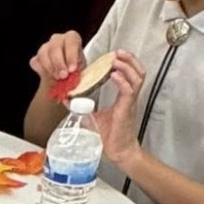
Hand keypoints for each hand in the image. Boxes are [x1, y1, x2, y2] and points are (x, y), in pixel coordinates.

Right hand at [30, 29, 84, 89]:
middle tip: (63, 76)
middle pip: (55, 47)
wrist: (65, 78)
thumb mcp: (81, 70)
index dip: (71, 55)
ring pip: (43, 54)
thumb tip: (73, 82)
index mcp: (72, 38)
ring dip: (50, 68)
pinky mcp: (36, 58)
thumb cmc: (76, 70)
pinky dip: (42, 71)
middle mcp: (58, 39)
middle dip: (59, 63)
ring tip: (57, 78)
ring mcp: (45, 47)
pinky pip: (36, 62)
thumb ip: (78, 73)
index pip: (71, 40)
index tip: (72, 70)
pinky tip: (49, 77)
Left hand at [91, 50, 145, 167]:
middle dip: (129, 59)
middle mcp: (129, 97)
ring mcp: (130, 102)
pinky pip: (128, 90)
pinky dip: (122, 81)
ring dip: (127, 66)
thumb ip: (81, 106)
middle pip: (137, 71)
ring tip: (117, 59)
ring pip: (136, 78)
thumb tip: (66, 98)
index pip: (129, 74)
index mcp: (124, 96)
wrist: (117, 151)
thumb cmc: (108, 135)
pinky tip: (115, 75)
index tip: (114, 55)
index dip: (125, 63)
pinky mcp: (127, 109)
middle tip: (118, 52)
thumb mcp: (91, 116)